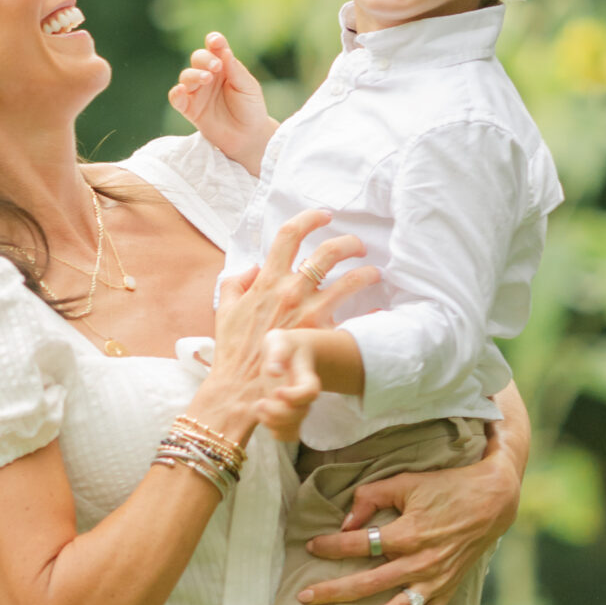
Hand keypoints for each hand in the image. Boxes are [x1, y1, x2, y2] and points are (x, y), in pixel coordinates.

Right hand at [167, 32, 274, 171]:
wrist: (249, 137)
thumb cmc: (251, 108)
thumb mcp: (248, 87)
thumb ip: (235, 70)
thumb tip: (224, 51)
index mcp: (224, 66)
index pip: (215, 48)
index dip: (213, 41)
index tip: (215, 41)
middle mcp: (208, 76)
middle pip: (198, 58)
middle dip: (204, 59)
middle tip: (216, 67)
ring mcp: (198, 92)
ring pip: (186, 76)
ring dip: (193, 75)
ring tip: (206, 79)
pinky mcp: (190, 109)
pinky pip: (177, 99)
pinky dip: (176, 94)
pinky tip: (181, 91)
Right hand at [197, 207, 373, 444]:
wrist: (241, 389)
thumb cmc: (233, 352)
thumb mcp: (225, 310)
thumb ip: (235, 283)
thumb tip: (251, 269)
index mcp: (267, 281)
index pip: (289, 235)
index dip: (309, 219)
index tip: (323, 215)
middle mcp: (290, 291)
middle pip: (326, 252)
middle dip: (346, 242)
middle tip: (356, 245)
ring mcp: (309, 312)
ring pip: (347, 281)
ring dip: (365, 272)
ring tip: (374, 272)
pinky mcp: (321, 335)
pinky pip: (354, 320)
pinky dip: (370, 313)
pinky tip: (380, 310)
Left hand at [256, 327, 320, 440]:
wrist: (289, 355)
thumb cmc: (284, 346)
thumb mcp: (279, 340)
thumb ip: (278, 352)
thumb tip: (273, 372)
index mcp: (307, 377)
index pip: (310, 393)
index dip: (294, 396)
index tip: (276, 390)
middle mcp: (304, 397)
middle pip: (300, 415)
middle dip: (278, 413)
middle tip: (261, 402)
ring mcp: (297, 408)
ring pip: (292, 428)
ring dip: (273, 424)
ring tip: (258, 406)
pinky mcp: (287, 415)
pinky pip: (287, 435)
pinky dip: (274, 431)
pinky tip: (261, 414)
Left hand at [297, 443, 520, 604]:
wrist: (492, 501)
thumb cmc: (446, 487)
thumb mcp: (407, 481)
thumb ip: (372, 497)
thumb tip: (346, 521)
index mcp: (407, 533)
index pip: (359, 543)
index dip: (331, 545)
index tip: (310, 546)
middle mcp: (419, 562)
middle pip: (368, 582)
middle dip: (334, 591)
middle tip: (304, 597)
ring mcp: (434, 580)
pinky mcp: (448, 589)